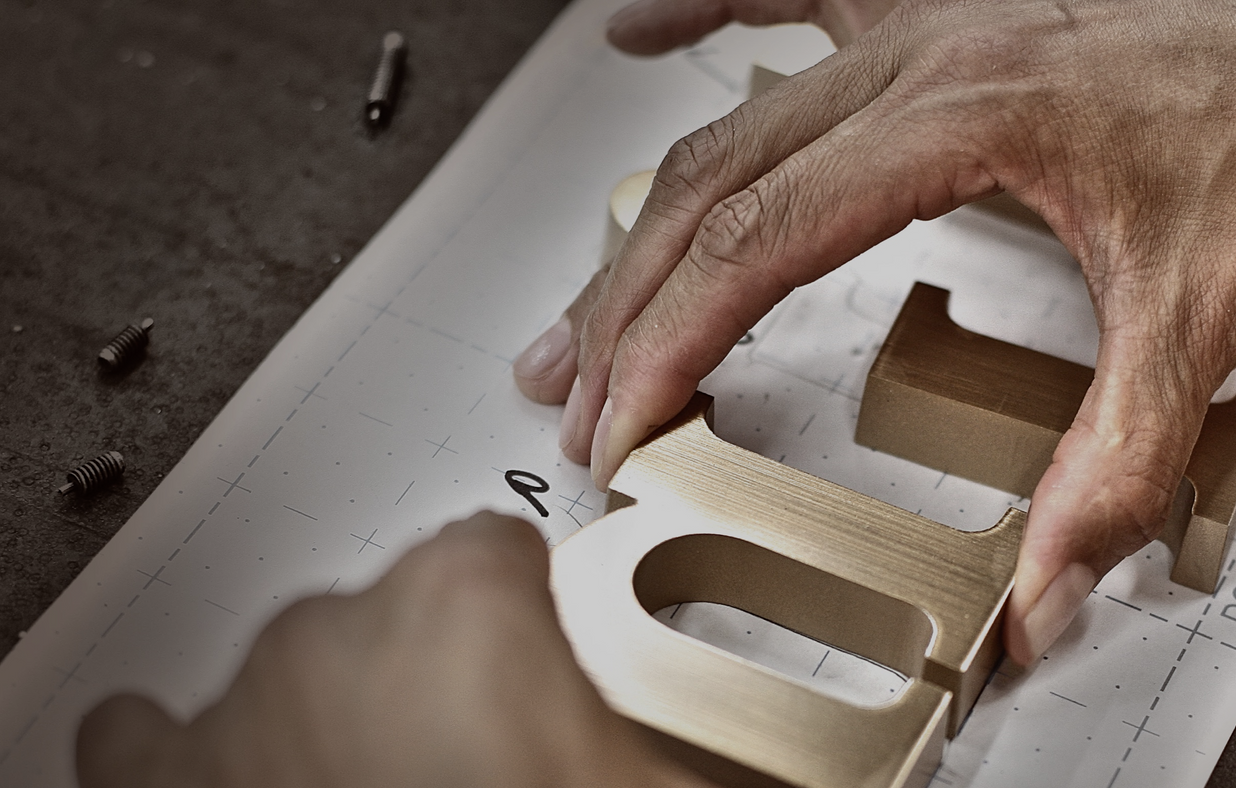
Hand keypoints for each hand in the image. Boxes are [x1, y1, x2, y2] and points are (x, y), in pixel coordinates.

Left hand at [76, 512, 711, 787]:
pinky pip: (141, 732)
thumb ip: (693, 736)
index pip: (499, 553)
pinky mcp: (159, 780)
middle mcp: (341, 629)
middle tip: (478, 764)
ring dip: (328, 716)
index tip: (538, 665)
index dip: (530, 614)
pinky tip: (237, 774)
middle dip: (435, 677)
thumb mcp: (647, 779)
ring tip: (380, 783)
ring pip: (289, 668)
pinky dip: (176, 750)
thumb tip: (776, 756)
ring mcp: (244, 704)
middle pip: (397, 613)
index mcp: (468, 601)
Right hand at [515, 0, 1235, 663]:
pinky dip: (702, 11)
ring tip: (577, 297)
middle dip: (627, 303)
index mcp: (965, 118)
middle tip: (575, 390)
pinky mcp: (941, 26)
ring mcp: (924, 31)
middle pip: (718, 185)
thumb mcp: (1209, 316)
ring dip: (641, 215)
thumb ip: (1123, 463)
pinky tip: (642, 28)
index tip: (620, 411)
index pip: (764, 236)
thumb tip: (1053, 584)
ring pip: (735, 121)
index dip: (672, 335)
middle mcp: (925, 59)